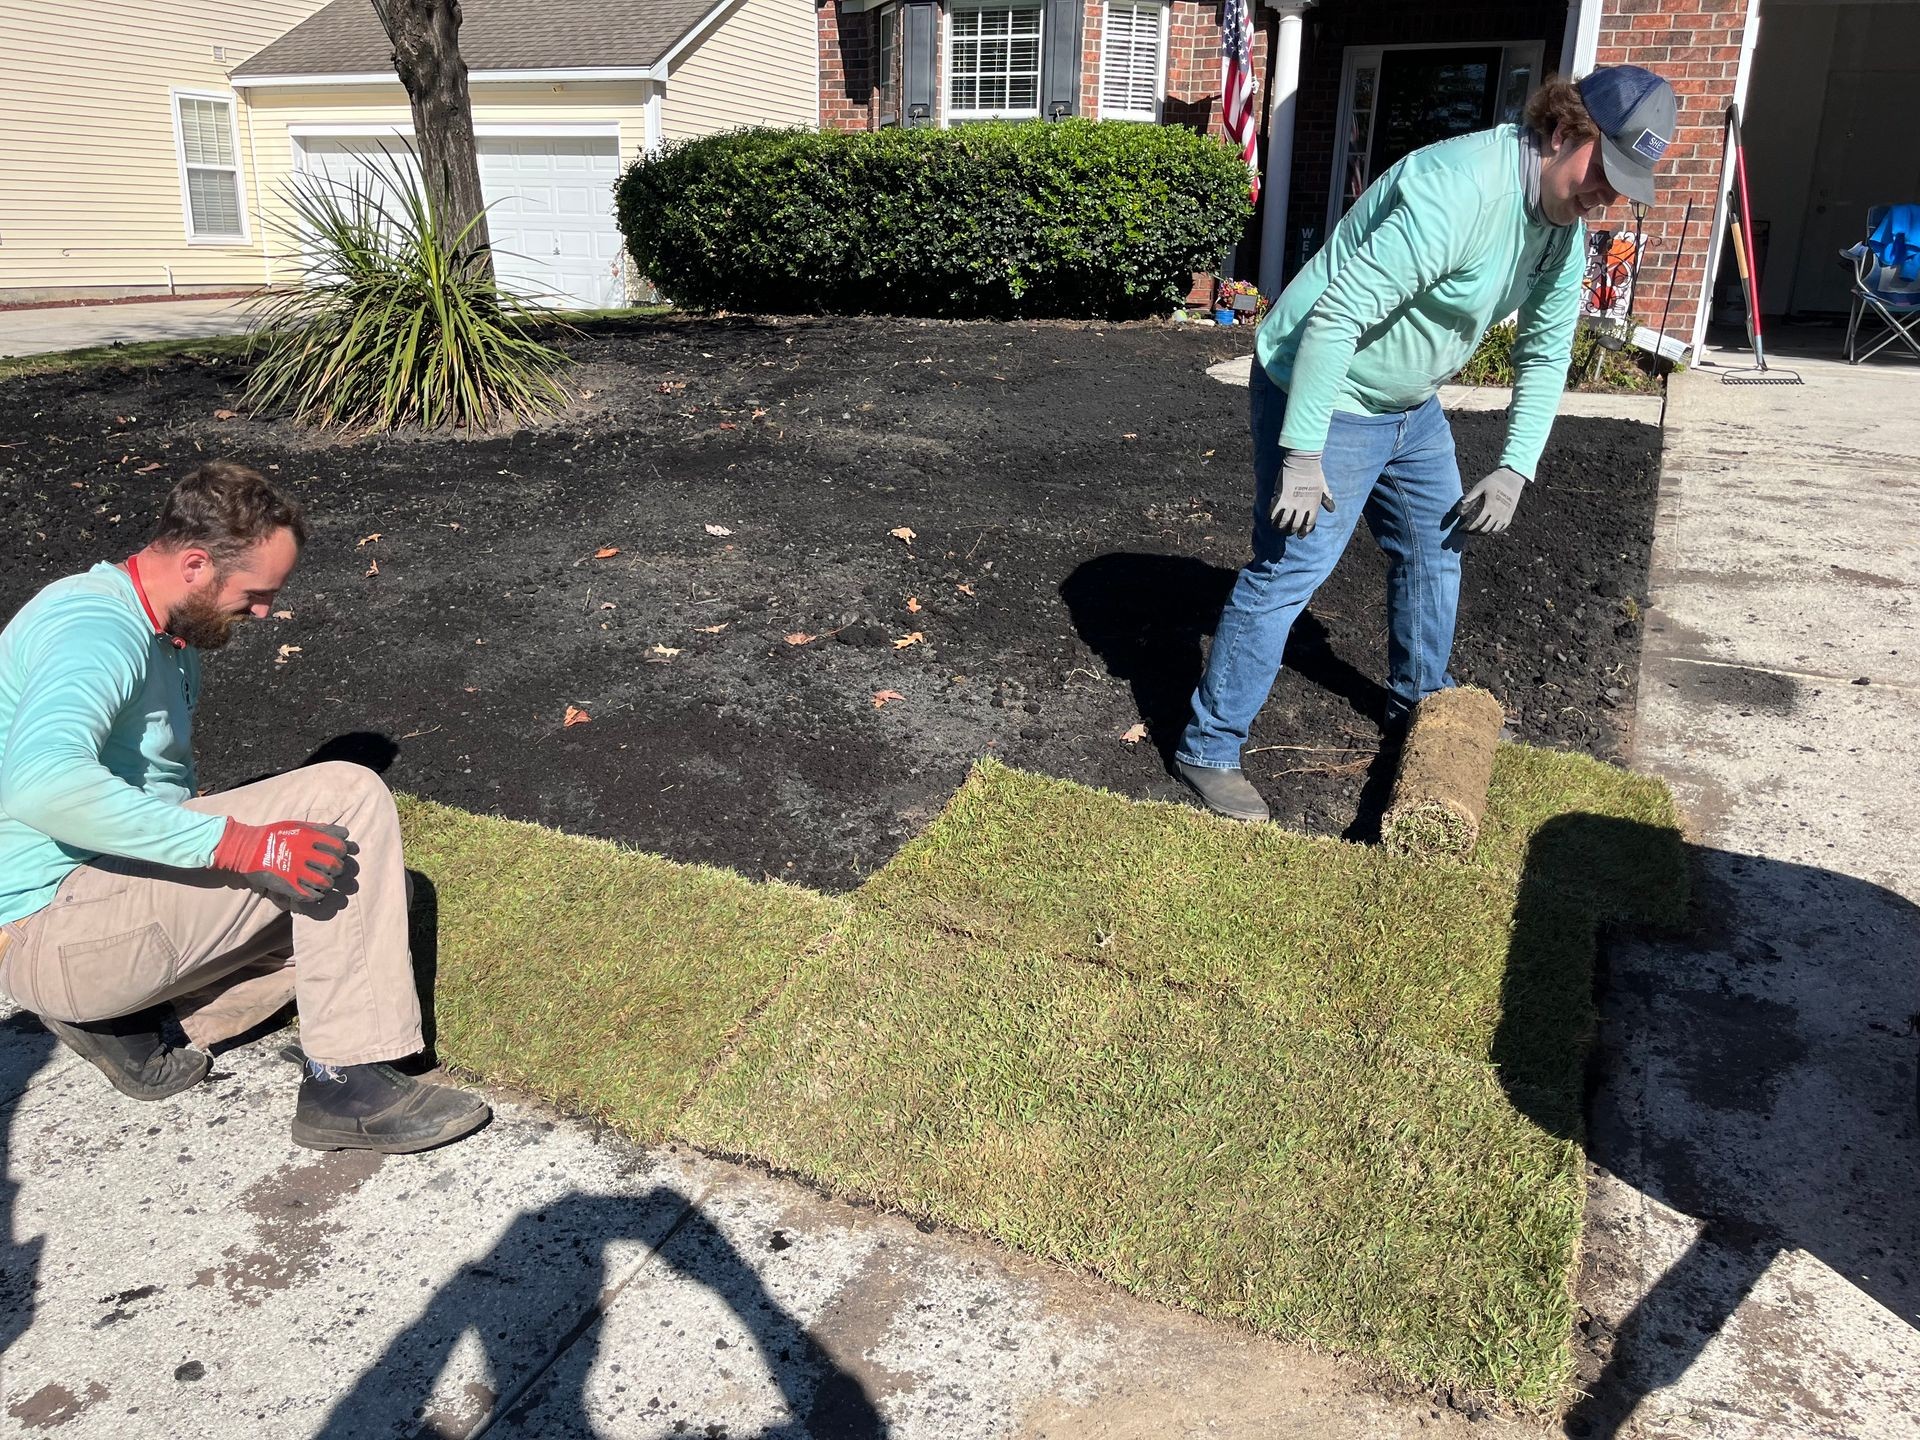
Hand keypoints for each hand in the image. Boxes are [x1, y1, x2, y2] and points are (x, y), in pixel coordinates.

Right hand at [212, 819, 348, 902]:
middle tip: (332, 869)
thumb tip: (345, 835)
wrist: (246, 849)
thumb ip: (322, 829)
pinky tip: (313, 891)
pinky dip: (316, 895)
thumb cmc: (275, 835)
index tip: (339, 852)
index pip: (340, 846)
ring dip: (327, 883)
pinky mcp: (287, 885)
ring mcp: (295, 871)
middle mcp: (304, 853)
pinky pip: (311, 896)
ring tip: (323, 881)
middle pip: (335, 866)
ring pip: (325, 883)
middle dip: (338, 868)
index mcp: (309, 837)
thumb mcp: (298, 825)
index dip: (344, 850)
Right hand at [1269, 449, 1335, 536]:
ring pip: (1283, 522)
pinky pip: (1274, 512)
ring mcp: (1291, 503)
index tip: (1301, 535)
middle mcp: (1302, 507)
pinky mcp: (1280, 498)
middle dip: (1291, 531)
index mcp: (1314, 505)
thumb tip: (1332, 509)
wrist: (1303, 461)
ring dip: (1279, 527)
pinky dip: (1271, 517)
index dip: (1305, 531)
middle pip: (1296, 525)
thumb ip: (1326, 498)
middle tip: (1287, 532)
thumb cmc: (1314, 472)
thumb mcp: (1323, 487)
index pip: (1309, 523)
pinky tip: (1269, 518)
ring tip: (1276, 527)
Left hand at [1458, 467, 1526, 534]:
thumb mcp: (1480, 487)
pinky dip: (1493, 531)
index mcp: (1490, 506)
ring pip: (1493, 530)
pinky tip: (1487, 528)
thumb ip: (1470, 498)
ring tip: (1475, 531)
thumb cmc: (1493, 481)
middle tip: (1467, 531)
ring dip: (1483, 533)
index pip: (1478, 523)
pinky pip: (1501, 528)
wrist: (1512, 478)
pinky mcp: (1510, 515)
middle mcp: (1498, 512)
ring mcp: (1505, 515)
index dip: (1469, 528)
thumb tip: (1459, 510)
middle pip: (1485, 529)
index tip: (1462, 529)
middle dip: (1474, 532)